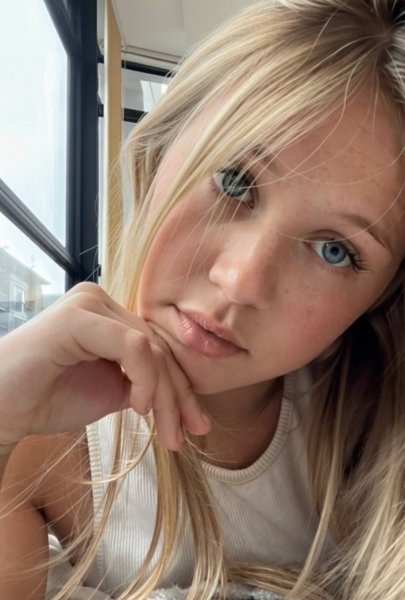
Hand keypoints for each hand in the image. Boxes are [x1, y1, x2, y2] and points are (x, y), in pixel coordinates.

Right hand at [0, 282, 209, 449]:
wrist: (0, 411)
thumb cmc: (46, 400)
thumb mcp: (109, 391)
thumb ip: (140, 381)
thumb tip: (179, 392)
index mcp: (107, 315)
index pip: (157, 347)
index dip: (180, 387)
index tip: (194, 425)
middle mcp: (100, 302)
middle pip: (158, 347)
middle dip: (179, 395)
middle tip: (190, 433)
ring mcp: (89, 304)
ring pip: (151, 348)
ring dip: (165, 394)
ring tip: (167, 432)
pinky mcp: (79, 315)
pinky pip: (132, 344)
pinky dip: (144, 377)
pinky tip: (138, 407)